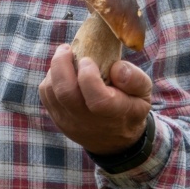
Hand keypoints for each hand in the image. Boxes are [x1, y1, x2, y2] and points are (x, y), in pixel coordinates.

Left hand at [38, 43, 152, 155]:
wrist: (114, 140)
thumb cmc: (129, 108)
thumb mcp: (143, 95)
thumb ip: (135, 79)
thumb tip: (116, 67)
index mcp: (114, 114)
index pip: (98, 100)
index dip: (89, 77)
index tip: (88, 59)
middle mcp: (89, 121)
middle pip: (66, 93)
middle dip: (61, 65)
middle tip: (66, 49)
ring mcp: (70, 122)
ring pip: (51, 93)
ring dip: (54, 71)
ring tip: (65, 58)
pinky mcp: (57, 119)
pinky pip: (46, 96)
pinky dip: (50, 79)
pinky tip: (61, 72)